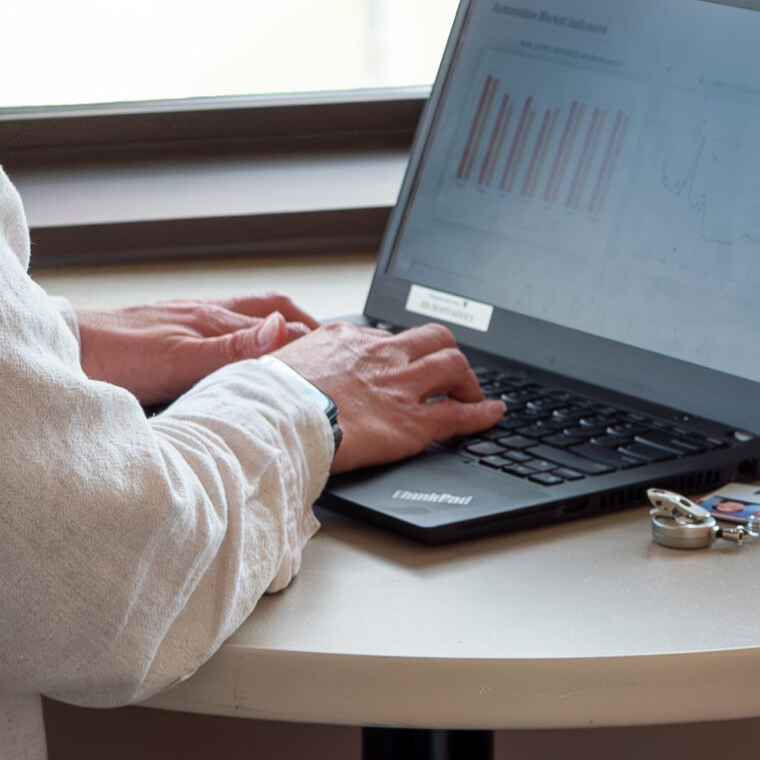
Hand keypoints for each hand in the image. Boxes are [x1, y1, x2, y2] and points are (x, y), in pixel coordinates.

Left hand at [75, 294, 319, 406]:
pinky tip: (232, 353)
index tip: (338, 358)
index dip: (312, 340)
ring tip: (292, 344)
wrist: (62, 351)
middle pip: (268, 309)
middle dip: (302, 324)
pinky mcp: (164, 330)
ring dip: (272, 327)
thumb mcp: (177, 363)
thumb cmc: (112, 359)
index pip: (281, 324)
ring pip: (242, 316)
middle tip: (329, 343)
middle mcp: (202, 313)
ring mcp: (182, 319)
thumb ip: (232, 349)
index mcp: (212, 320)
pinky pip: (216, 327)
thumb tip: (281, 330)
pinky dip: (240, 337)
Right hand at [274, 323, 501, 473]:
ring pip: (453, 365)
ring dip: (467, 379)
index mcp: (345, 338)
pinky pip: (458, 412)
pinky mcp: (411, 421)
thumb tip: (276, 343)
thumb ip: (285, 350)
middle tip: (447, 374)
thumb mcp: (271, 358)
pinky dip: (481, 412)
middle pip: (432, 338)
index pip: (384, 337)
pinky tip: (493, 413)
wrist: (275, 418)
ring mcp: (400, 385)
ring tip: (471, 393)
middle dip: (445, 353)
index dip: (397, 353)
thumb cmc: (267, 395)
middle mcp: (379, 354)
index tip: (398, 364)